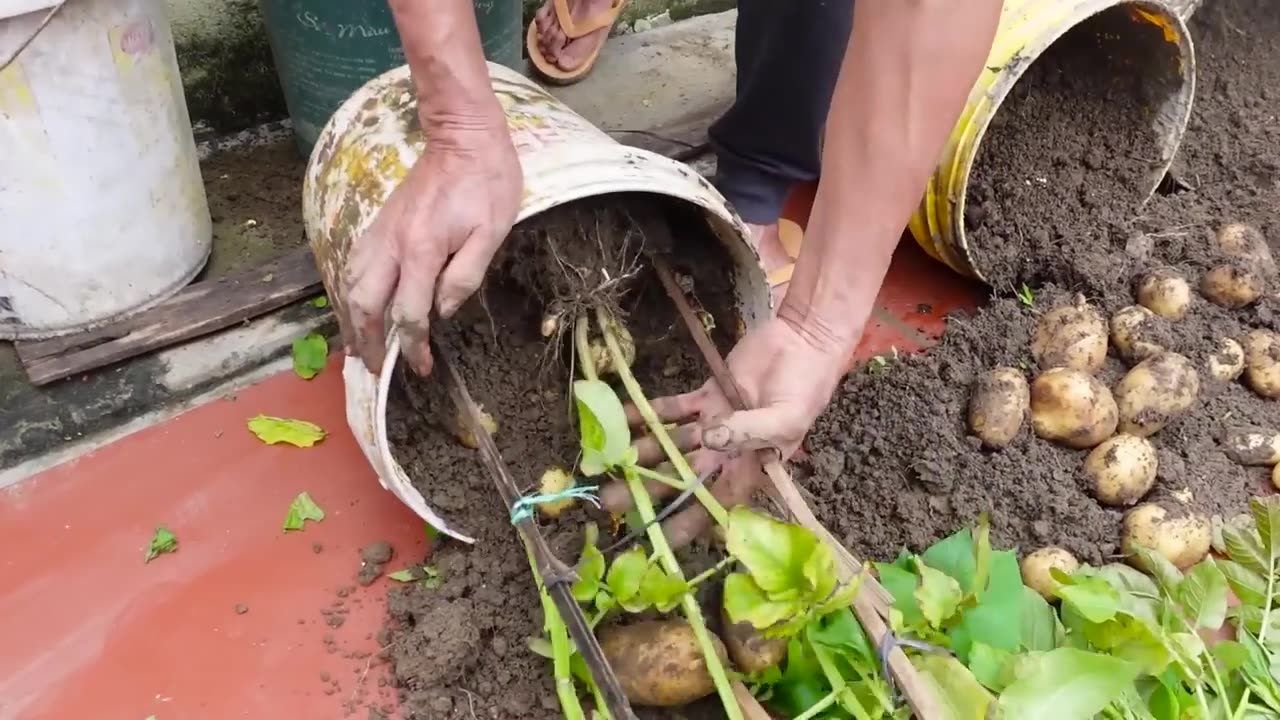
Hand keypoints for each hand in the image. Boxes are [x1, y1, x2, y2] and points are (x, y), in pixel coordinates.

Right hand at [340, 121, 521, 375]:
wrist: (462, 137)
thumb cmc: (487, 183)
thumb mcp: (491, 232)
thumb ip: (465, 276)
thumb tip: (443, 311)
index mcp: (422, 249)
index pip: (409, 312)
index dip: (413, 346)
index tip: (422, 366)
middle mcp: (392, 243)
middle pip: (364, 303)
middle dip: (366, 341)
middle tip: (375, 368)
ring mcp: (380, 231)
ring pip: (350, 284)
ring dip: (351, 320)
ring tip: (359, 346)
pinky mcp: (379, 224)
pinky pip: (353, 265)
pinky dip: (349, 293)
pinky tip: (356, 306)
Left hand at [602, 307, 852, 547]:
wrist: (803, 343)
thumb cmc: (806, 389)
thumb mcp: (786, 418)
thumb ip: (748, 430)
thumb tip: (710, 438)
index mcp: (750, 467)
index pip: (714, 502)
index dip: (688, 523)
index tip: (658, 539)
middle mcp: (727, 452)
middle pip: (681, 477)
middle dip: (648, 490)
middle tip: (611, 503)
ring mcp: (714, 423)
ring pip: (670, 444)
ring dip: (639, 453)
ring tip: (603, 463)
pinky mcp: (705, 395)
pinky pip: (670, 408)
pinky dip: (646, 413)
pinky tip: (620, 417)